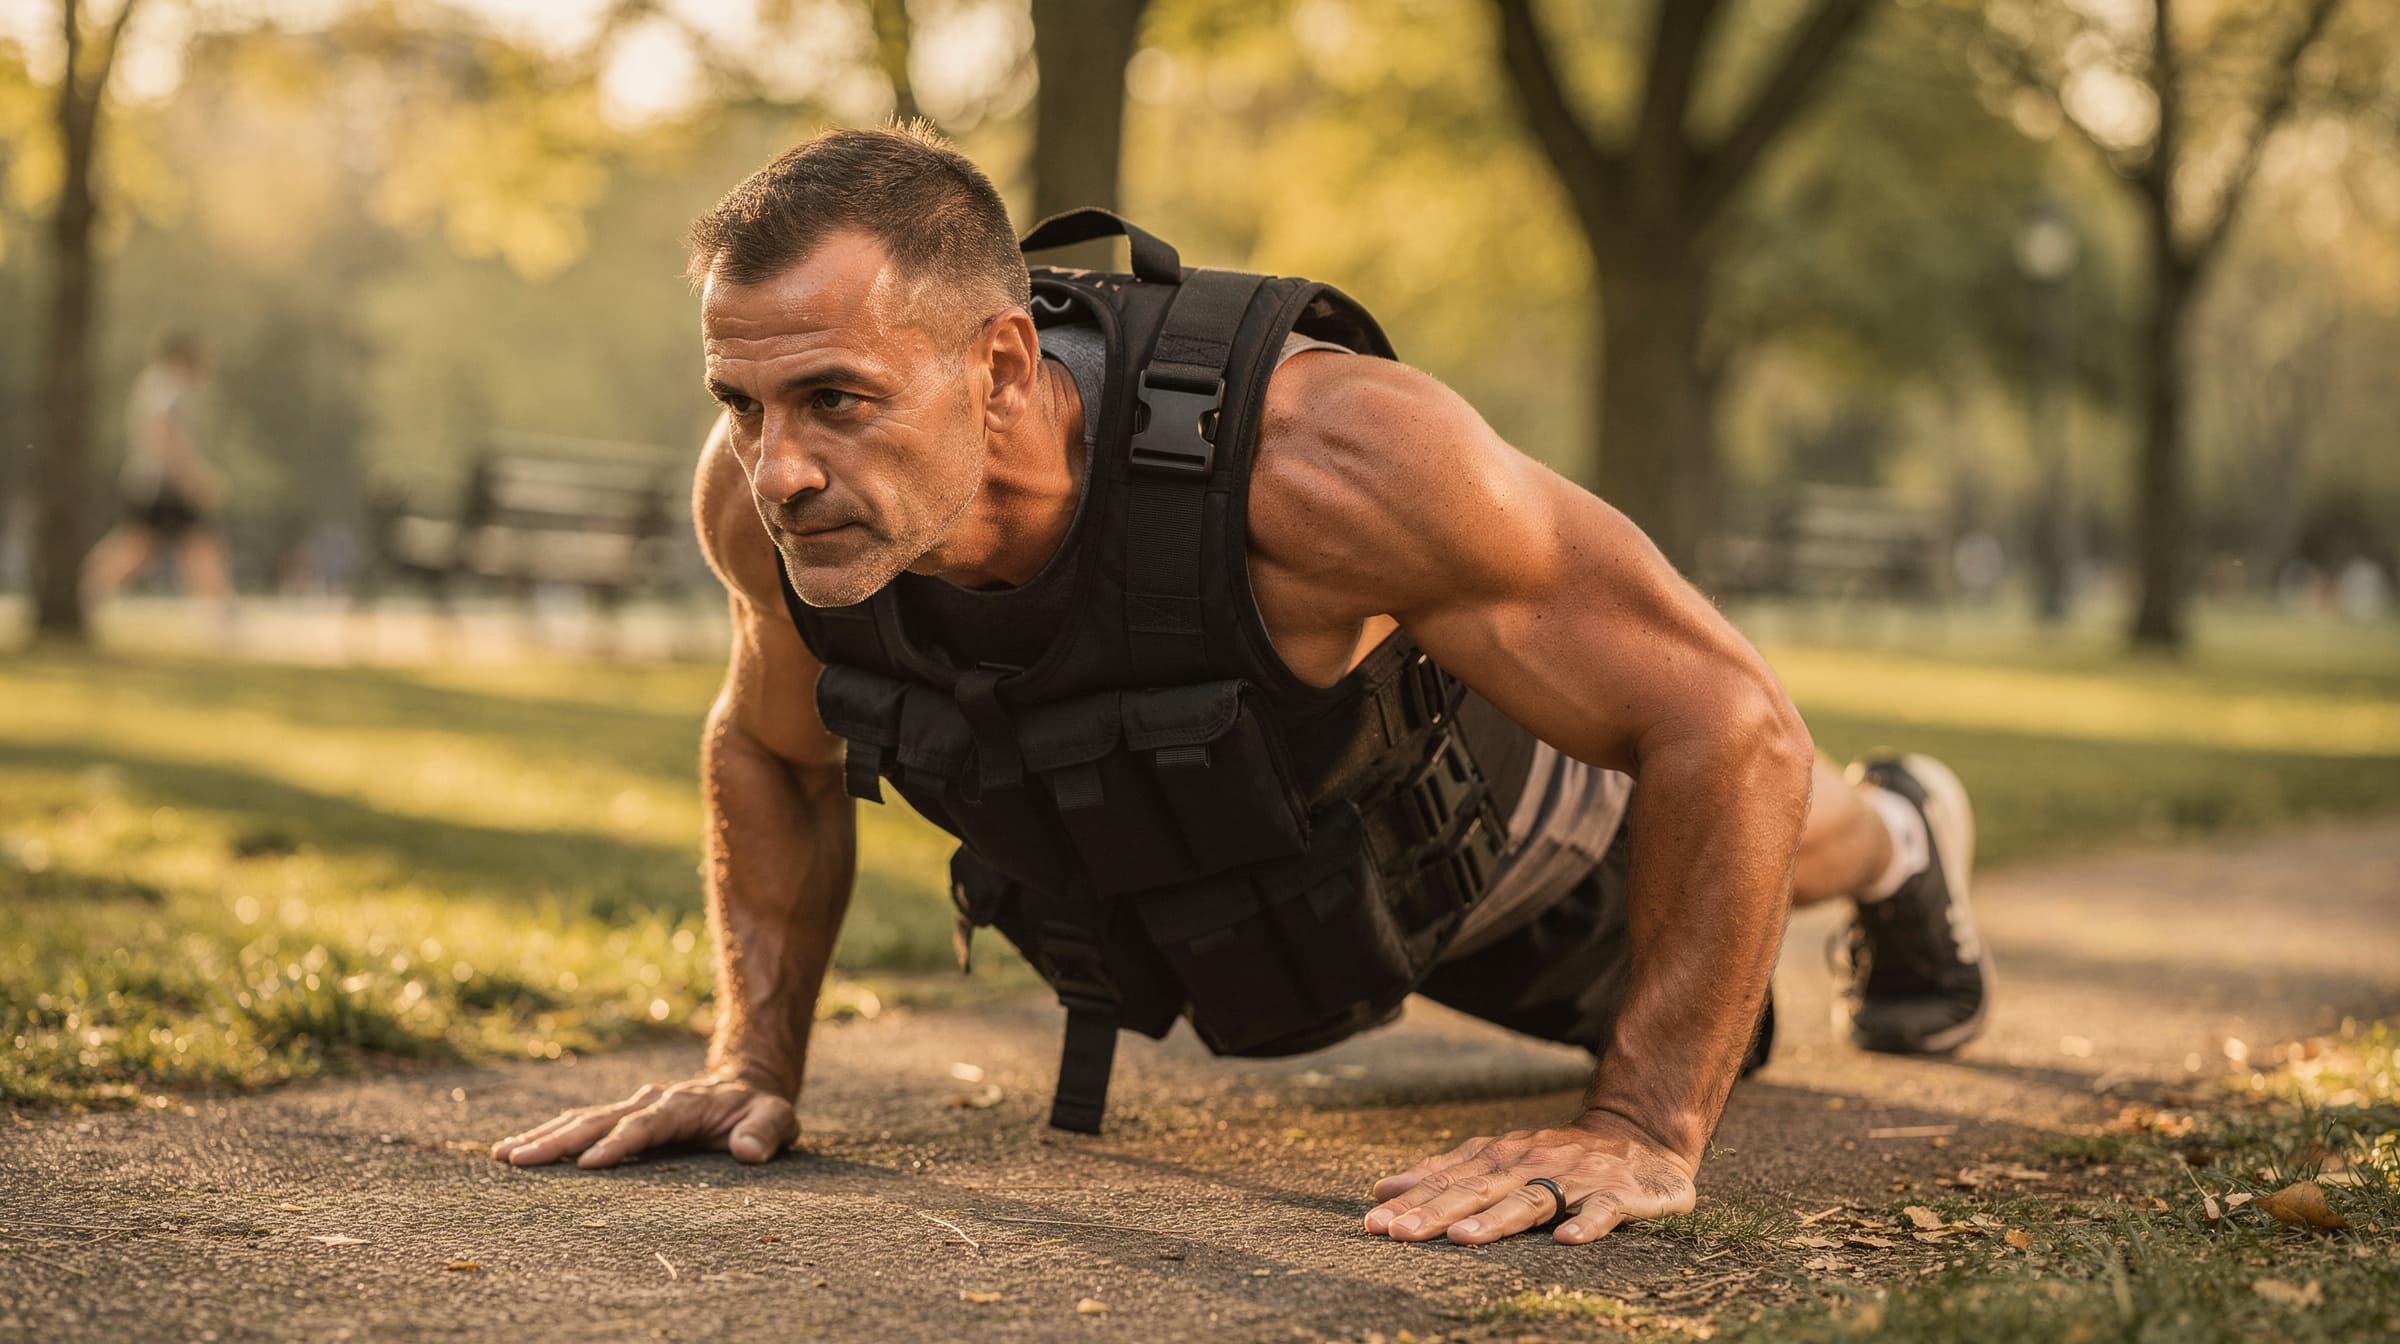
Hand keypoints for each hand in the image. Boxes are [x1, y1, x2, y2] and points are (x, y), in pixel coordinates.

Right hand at [489, 1075, 796, 1169]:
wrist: (746, 1085)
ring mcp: (632, 1107)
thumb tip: (748, 1151)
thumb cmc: (760, 1110)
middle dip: (557, 1140)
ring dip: (542, 1136)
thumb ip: (767, 1132)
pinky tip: (515, 1151)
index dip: (618, 1143)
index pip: (645, 1125)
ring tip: (503, 1156)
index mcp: (682, 1104)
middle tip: (517, 1159)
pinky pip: (580, 1124)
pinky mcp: (621, 1116)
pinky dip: (548, 1135)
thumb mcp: (777, 1118)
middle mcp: (649, 1101)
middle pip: (597, 1119)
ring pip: (580, 1119)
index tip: (587, 1165)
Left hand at [1363, 1111, 1695, 1244]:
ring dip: (1496, 1219)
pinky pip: (1602, 1211)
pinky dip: (1585, 1223)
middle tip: (1397, 1233)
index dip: (1412, 1199)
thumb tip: (1381, 1192)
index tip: (1373, 1221)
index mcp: (1502, 1157)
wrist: (1641, 1136)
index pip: (1449, 1178)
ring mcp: (1576, 1178)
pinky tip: (1566, 1241)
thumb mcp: (1499, 1159)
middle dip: (1436, 1211)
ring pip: (1531, 1199)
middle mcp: (1533, 1163)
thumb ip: (1445, 1174)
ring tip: (1462, 1237)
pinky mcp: (1619, 1195)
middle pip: (1479, 1189)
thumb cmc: (1559, 1156)